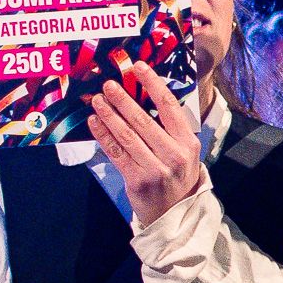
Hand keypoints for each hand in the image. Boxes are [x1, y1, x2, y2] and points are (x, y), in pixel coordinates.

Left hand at [88, 63, 204, 226]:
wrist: (174, 216)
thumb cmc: (177, 178)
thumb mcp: (184, 152)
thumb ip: (170, 129)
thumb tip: (145, 96)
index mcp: (187, 142)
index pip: (169, 105)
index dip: (152, 83)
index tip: (138, 67)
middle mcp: (174, 154)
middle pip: (143, 120)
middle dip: (123, 99)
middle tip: (108, 85)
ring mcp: (156, 169)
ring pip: (127, 136)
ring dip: (109, 115)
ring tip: (97, 101)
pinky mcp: (138, 181)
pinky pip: (116, 153)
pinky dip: (103, 136)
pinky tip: (94, 123)